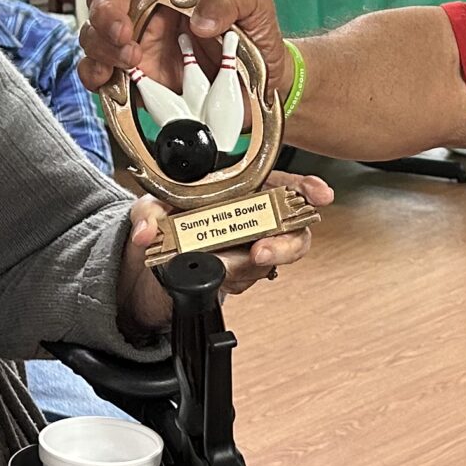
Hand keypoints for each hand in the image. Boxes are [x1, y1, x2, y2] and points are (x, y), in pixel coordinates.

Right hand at [78, 0, 290, 95]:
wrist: (264, 86)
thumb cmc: (255, 36)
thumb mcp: (255, 3)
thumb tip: (200, 19)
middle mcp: (147, 15)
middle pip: (104, 1)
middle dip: (106, 14)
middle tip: (126, 34)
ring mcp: (137, 49)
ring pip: (95, 38)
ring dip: (102, 46)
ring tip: (131, 59)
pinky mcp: (136, 83)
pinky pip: (100, 76)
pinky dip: (95, 77)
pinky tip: (111, 80)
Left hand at [116, 172, 334, 331]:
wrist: (153, 260)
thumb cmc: (165, 219)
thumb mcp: (152, 206)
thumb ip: (148, 212)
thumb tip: (146, 229)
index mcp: (244, 188)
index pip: (285, 183)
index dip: (307, 188)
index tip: (319, 194)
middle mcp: (254, 218)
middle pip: (292, 230)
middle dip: (284, 244)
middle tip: (263, 252)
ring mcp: (250, 248)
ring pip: (269, 262)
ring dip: (247, 267)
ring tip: (223, 269)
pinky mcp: (240, 275)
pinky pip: (244, 281)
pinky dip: (229, 281)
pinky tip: (213, 276)